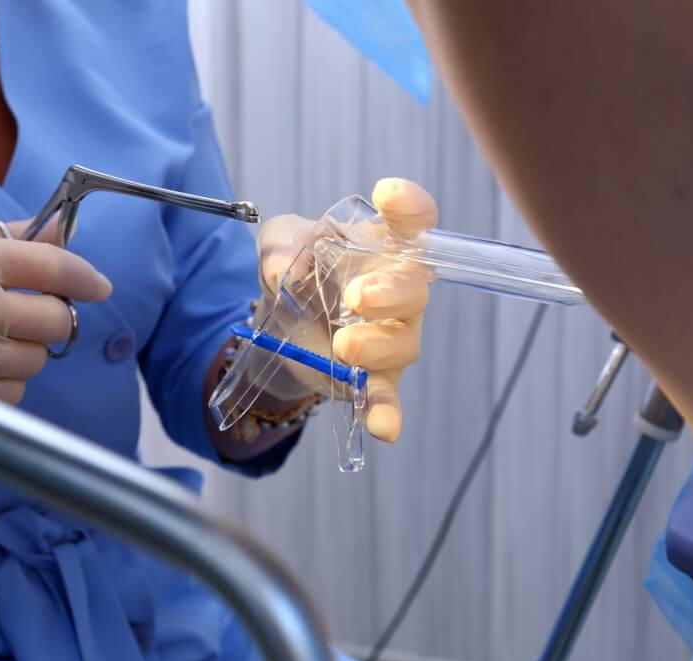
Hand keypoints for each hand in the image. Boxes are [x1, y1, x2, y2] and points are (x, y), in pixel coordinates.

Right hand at [0, 220, 111, 407]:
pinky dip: (4, 384)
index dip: (85, 278)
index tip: (97, 286)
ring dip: (22, 353)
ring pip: (36, 360)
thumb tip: (69, 226)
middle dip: (52, 320)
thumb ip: (15, 240)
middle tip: (29, 315)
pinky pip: (13, 393)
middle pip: (56, 320)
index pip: (53, 266)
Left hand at [255, 178, 436, 441]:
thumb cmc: (295, 266)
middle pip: (415, 288)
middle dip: (390, 292)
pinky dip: (387, 412)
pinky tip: (383, 429)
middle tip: (355, 296)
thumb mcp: (277, 245)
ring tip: (343, 346)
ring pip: (405, 343)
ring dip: (378, 345)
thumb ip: (278, 245)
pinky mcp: (374, 377)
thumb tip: (283, 273)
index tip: (387, 199)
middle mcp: (397, 290)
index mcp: (382, 245)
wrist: (281, 317)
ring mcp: (391, 337)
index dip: (410, 208)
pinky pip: (388, 397)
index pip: (413, 221)